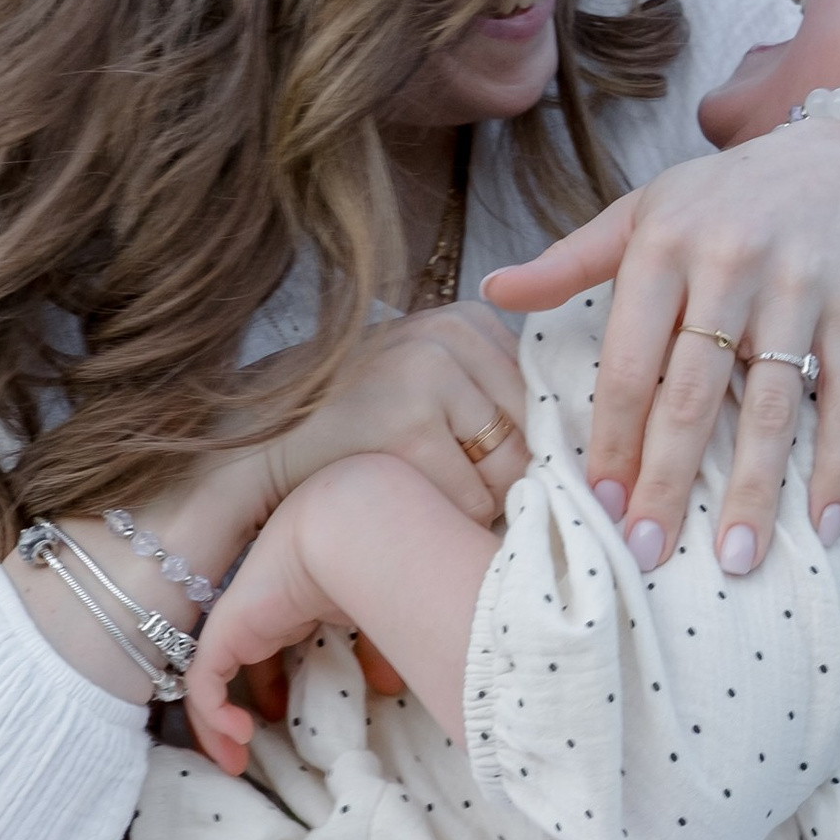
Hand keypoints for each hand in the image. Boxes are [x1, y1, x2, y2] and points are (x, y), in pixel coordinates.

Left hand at [186, 457, 493, 772]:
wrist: (359, 528)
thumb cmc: (385, 560)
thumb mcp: (387, 618)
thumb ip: (380, 649)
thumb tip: (388, 686)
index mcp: (302, 597)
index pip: (279, 643)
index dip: (282, 683)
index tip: (295, 721)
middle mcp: (267, 606)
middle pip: (242, 661)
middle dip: (245, 706)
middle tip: (256, 745)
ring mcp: (243, 617)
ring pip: (212, 676)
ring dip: (219, 724)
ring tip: (237, 761)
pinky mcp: (227, 630)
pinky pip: (203, 682)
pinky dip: (212, 717)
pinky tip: (239, 739)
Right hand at [255, 303, 527, 526]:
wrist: (260, 443)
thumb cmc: (356, 424)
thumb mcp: (432, 383)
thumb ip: (497, 399)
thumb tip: (579, 452)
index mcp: (470, 319)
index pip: (547, 403)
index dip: (528, 450)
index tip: (484, 466)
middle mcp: (455, 334)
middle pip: (534, 438)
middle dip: (508, 480)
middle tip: (449, 485)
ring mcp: (430, 374)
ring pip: (510, 473)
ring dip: (479, 503)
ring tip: (425, 489)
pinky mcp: (408, 424)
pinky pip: (470, 500)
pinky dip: (445, 520)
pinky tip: (404, 501)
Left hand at [484, 121, 839, 570]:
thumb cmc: (726, 197)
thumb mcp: (643, 212)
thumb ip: (571, 260)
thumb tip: (491, 288)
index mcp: (663, 246)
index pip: (630, 361)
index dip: (614, 437)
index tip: (600, 504)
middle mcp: (730, 266)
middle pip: (693, 394)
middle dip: (667, 481)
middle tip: (648, 551)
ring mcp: (799, 289)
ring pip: (769, 406)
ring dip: (753, 490)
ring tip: (734, 560)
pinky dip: (837, 466)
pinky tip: (823, 524)